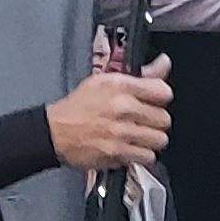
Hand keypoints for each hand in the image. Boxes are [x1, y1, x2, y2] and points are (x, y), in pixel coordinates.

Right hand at [47, 56, 173, 169]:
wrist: (55, 131)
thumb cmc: (79, 107)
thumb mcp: (106, 81)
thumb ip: (141, 75)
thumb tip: (164, 63)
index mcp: (121, 86)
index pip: (163, 91)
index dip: (161, 98)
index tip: (154, 102)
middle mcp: (122, 108)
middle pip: (164, 119)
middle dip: (155, 121)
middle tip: (143, 121)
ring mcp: (121, 132)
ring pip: (159, 140)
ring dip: (151, 140)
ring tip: (138, 136)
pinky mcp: (118, 153)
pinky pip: (147, 157)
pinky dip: (141, 155)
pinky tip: (131, 148)